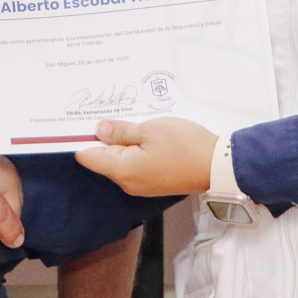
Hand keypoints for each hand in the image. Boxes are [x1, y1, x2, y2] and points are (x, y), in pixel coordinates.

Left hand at [74, 117, 217, 196]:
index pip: (88, 157)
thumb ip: (120, 131)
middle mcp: (128, 183)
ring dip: (123, 141)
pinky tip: (145, 135)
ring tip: (133, 121)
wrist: (217, 167)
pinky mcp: (154, 182)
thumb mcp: (149, 130)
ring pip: (121, 160)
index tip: (81, 120)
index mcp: (122, 170)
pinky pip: (136, 164)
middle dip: (105, 137)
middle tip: (111, 113)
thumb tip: (99, 130)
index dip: (82, 137)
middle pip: (104, 158)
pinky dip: (136, 149)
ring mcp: (142, 185)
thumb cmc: (184, 146)